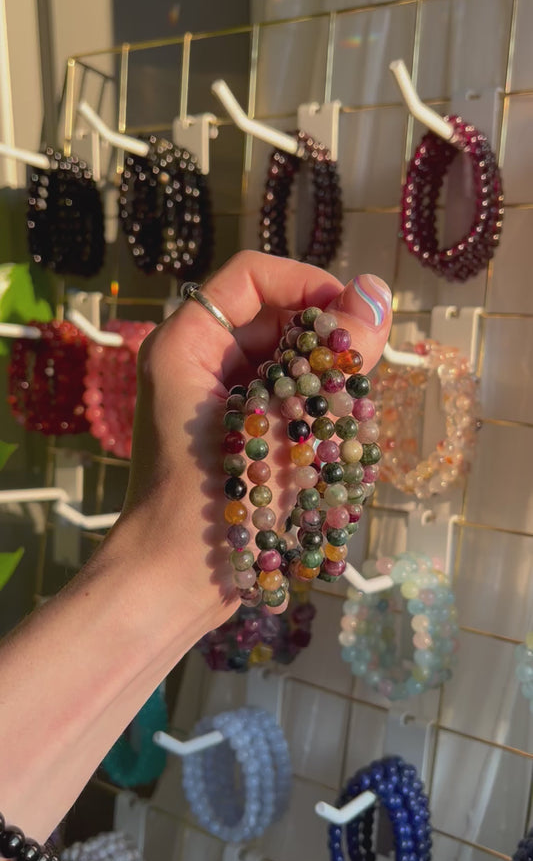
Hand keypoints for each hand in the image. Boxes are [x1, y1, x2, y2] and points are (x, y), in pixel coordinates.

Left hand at [119, 252, 391, 639]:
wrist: (174, 583)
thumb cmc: (221, 502)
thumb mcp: (288, 421)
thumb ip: (334, 355)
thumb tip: (375, 291)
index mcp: (185, 343)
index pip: (251, 276)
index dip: (307, 283)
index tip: (354, 314)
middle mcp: (193, 364)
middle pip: (269, 321)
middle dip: (320, 344)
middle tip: (357, 378)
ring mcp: (209, 402)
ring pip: (279, 364)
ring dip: (319, 384)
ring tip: (340, 420)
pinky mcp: (227, 435)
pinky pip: (275, 401)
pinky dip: (307, 413)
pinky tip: (326, 444)